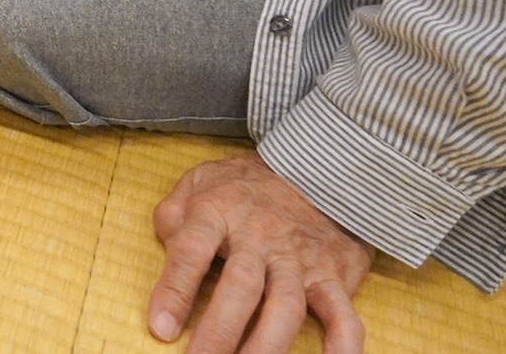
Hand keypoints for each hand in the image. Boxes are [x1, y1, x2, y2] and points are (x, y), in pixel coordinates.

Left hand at [149, 153, 371, 352]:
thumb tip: (165, 241)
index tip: (161, 328)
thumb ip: (174, 211)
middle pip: (240, 286)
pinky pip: (344, 315)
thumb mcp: (200, 180)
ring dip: (266, 346)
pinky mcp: (334, 276)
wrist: (318, 169)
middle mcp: (260, 237)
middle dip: (219, 330)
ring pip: (285, 306)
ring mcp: (300, 259)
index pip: (191, 249)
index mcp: (219, 211)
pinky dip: (342, 345)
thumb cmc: (246, 185)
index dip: (175, 289)